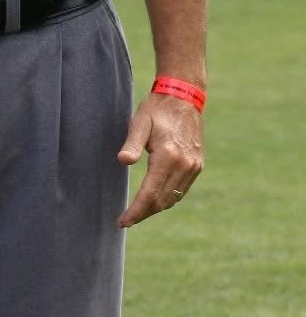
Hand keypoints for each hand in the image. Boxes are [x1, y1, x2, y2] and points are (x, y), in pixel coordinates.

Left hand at [117, 92, 203, 226]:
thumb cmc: (157, 108)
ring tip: (138, 212)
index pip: (150, 193)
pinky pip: (181, 190)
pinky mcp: (197, 165)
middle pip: (162, 201)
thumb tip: (123, 161)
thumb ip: (132, 143)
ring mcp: (193, 167)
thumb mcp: (140, 121)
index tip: (123, 222)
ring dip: (155, 208)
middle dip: (143, 213)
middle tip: (127, 220)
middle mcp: (183, 165)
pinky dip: (168, 198)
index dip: (136, 211)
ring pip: (173, 198)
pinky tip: (156, 199)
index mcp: (168, 156)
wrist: (184, 96)